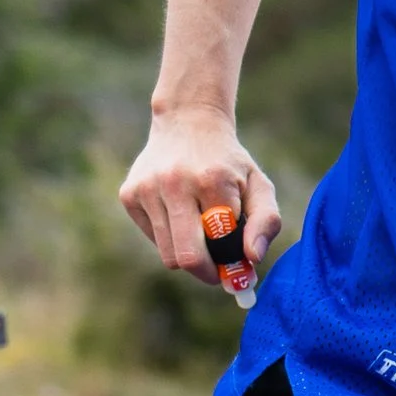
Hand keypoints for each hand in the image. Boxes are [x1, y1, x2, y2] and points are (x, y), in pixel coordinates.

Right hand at [118, 110, 281, 286]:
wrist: (187, 123)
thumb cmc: (228, 163)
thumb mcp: (259, 185)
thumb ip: (266, 222)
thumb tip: (252, 258)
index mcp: (212, 181)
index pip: (220, 245)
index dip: (229, 264)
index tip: (236, 269)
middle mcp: (175, 183)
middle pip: (187, 258)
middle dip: (205, 272)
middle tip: (216, 271)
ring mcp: (147, 188)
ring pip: (168, 254)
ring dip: (187, 254)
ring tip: (199, 233)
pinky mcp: (129, 194)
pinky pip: (153, 238)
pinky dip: (168, 237)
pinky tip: (178, 213)